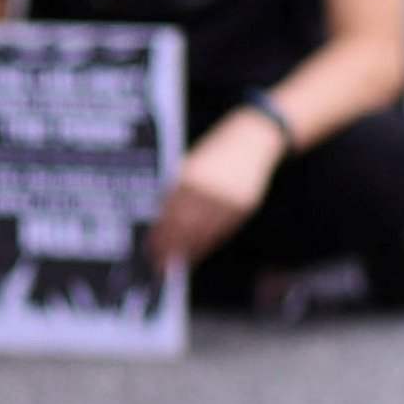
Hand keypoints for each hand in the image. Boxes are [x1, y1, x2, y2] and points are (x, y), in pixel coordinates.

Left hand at [151, 107, 287, 268]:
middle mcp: (207, 191)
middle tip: (159, 263)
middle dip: (170, 248)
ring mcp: (226, 200)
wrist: (251, 140)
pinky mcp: (242, 207)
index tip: (151, 249)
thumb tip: (160, 219)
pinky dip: (207, 244)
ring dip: (187, 251)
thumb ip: (177, 190)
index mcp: (189, 179)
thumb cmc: (217, 152)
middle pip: (183, 228)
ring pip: (203, 234)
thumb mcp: (191, 164)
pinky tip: (197, 252)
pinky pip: (221, 232)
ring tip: (176, 261)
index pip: (169, 215)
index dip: (159, 235)